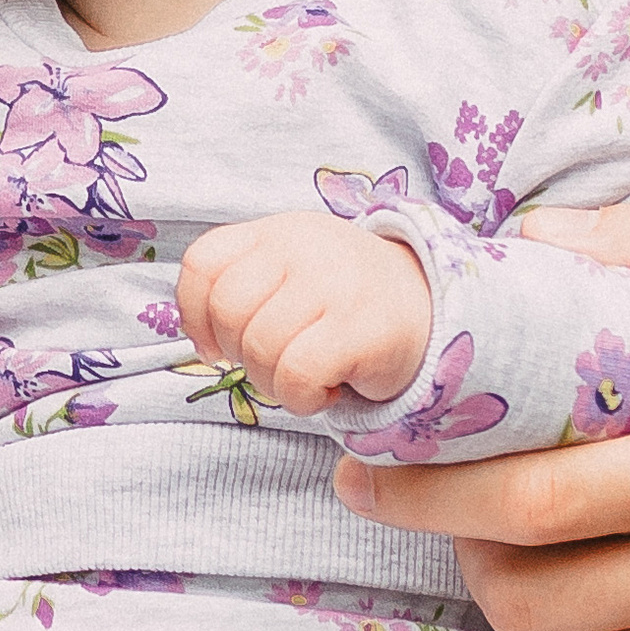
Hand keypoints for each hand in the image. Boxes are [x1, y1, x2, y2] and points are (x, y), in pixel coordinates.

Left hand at [179, 213, 432, 412]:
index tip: (216, 347)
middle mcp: (302, 247)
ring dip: (274, 383)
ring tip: (306, 377)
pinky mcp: (360, 327)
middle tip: (277, 363)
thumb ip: (244, 288)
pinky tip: (326, 389)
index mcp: (277, 232)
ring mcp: (332, 283)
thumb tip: (205, 343)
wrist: (434, 308)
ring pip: (259, 348)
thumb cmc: (345, 302)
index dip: (194, 316)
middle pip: (227, 311)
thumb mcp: (292, 274)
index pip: (203, 264)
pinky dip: (302, 398)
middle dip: (240, 354)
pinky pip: (296, 375)